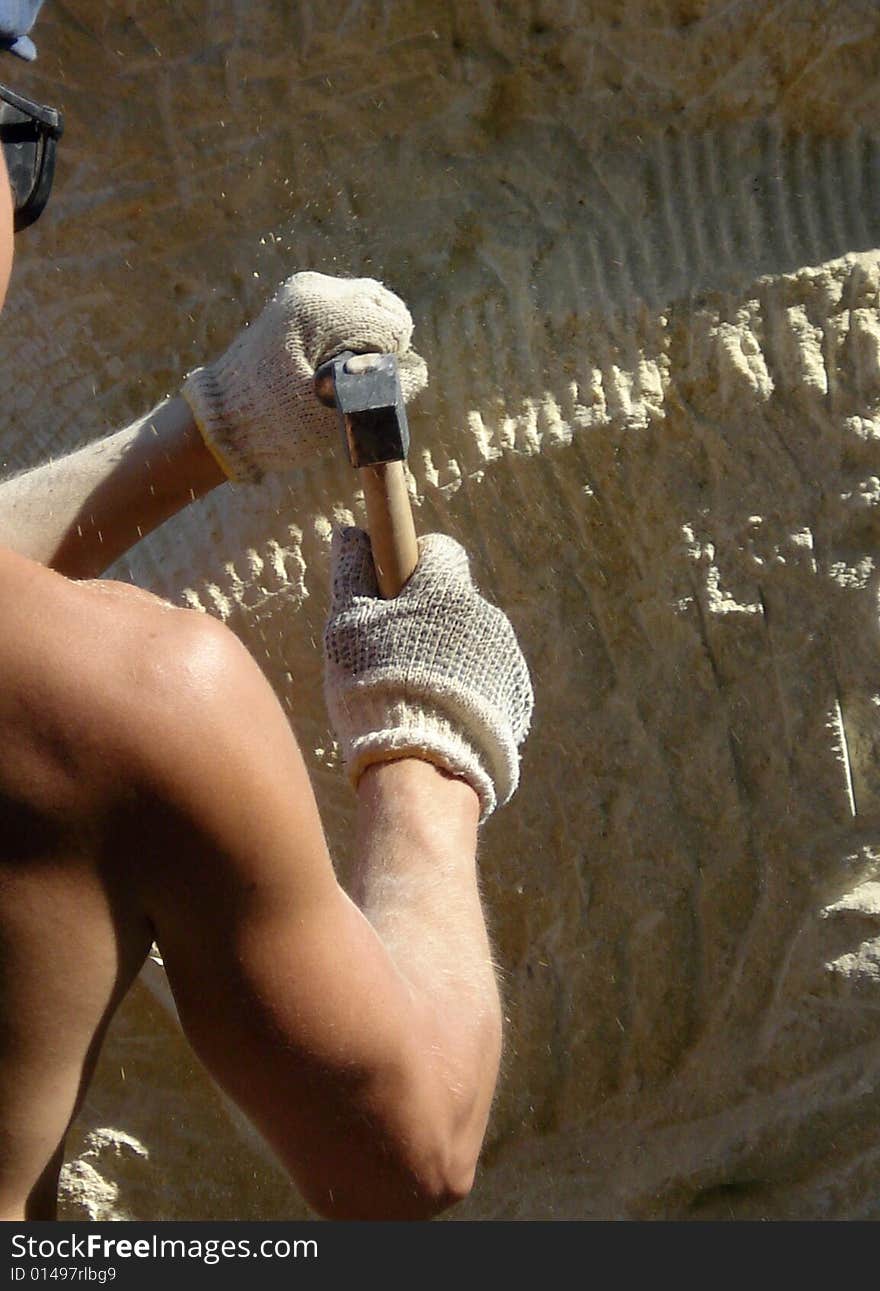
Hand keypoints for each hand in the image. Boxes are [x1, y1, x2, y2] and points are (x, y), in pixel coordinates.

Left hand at [181, 272, 427, 481]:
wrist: (222, 421)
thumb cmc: (274, 422)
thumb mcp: (333, 414)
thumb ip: (382, 390)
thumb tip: (417, 369)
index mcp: (318, 310)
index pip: (391, 323)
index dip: (390, 359)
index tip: (363, 386)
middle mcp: (314, 289)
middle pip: (384, 306)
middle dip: (384, 345)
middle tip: (356, 380)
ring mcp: (306, 291)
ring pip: (370, 304)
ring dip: (371, 339)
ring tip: (345, 373)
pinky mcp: (302, 303)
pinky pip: (349, 309)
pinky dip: (355, 335)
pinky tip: (336, 362)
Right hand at [323, 528, 533, 820]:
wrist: (424, 768)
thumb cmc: (376, 686)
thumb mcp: (348, 626)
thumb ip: (351, 573)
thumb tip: (350, 532)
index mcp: (448, 589)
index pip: (439, 550)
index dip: (411, 566)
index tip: (389, 594)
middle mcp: (486, 616)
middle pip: (453, 600)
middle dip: (425, 618)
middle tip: (389, 654)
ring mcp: (506, 659)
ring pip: (469, 642)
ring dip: (444, 656)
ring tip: (411, 695)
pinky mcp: (515, 699)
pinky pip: (484, 680)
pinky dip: (462, 691)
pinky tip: (436, 718)